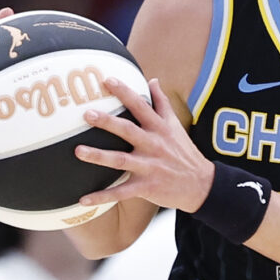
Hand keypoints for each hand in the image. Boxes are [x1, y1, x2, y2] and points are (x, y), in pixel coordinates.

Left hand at [74, 75, 214, 212]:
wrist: (202, 185)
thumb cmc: (185, 153)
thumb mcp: (176, 126)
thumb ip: (162, 103)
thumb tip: (153, 80)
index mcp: (159, 129)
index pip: (141, 106)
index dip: (125, 92)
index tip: (107, 80)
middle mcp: (154, 145)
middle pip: (128, 131)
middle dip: (108, 122)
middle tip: (87, 114)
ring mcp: (150, 167)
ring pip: (121, 161)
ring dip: (99, 156)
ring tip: (78, 151)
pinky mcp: (147, 187)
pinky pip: (121, 192)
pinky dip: (102, 197)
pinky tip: (83, 199)